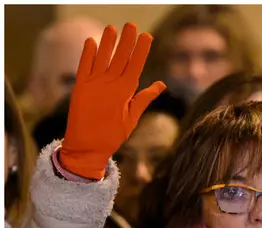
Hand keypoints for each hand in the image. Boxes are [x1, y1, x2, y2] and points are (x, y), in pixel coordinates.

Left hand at [60, 23, 165, 179]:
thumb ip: (144, 98)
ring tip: (112, 28)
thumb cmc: (112, 136)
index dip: (141, 50)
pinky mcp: (79, 86)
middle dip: (127, 40)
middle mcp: (108, 84)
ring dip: (107, 42)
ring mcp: (93, 84)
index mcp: (124, 92)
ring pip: (102, 57)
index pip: (135, 65)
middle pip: (120, 57)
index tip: (147, 36)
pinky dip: (87, 53)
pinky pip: (84, 65)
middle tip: (132, 25)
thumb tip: (161, 84)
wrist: (85, 147)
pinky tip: (91, 41)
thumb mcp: (132, 119)